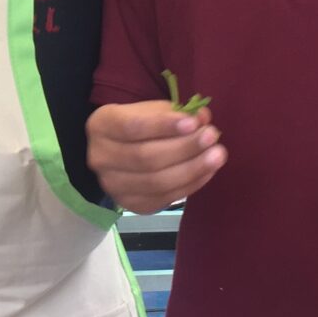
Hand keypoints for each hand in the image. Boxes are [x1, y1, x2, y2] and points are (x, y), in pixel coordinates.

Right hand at [86, 100, 225, 215]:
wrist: (117, 154)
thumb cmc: (137, 126)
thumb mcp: (151, 111)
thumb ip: (175, 113)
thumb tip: (203, 118)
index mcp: (101, 126)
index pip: (132, 127)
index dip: (163, 126)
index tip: (193, 122)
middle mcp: (100, 158)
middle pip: (146, 157)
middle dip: (184, 148)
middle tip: (213, 137)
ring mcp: (113, 186)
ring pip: (156, 182)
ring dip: (192, 169)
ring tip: (217, 155)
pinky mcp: (131, 205)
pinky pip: (165, 199)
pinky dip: (191, 184)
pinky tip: (207, 171)